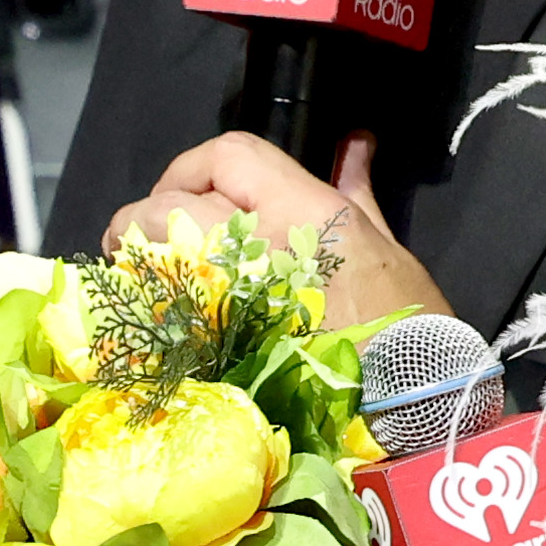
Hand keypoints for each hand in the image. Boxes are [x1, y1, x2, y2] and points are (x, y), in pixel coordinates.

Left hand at [113, 132, 449, 332]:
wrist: (407, 398)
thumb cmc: (404, 321)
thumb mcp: (382, 243)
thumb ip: (354, 190)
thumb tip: (353, 147)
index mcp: (302, 211)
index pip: (228, 156)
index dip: (194, 165)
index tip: (185, 189)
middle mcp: (259, 246)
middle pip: (168, 207)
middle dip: (146, 218)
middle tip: (148, 238)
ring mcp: (232, 299)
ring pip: (152, 261)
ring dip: (138, 264)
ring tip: (146, 276)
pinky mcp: (217, 348)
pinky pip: (161, 316)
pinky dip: (149, 312)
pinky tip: (156, 319)